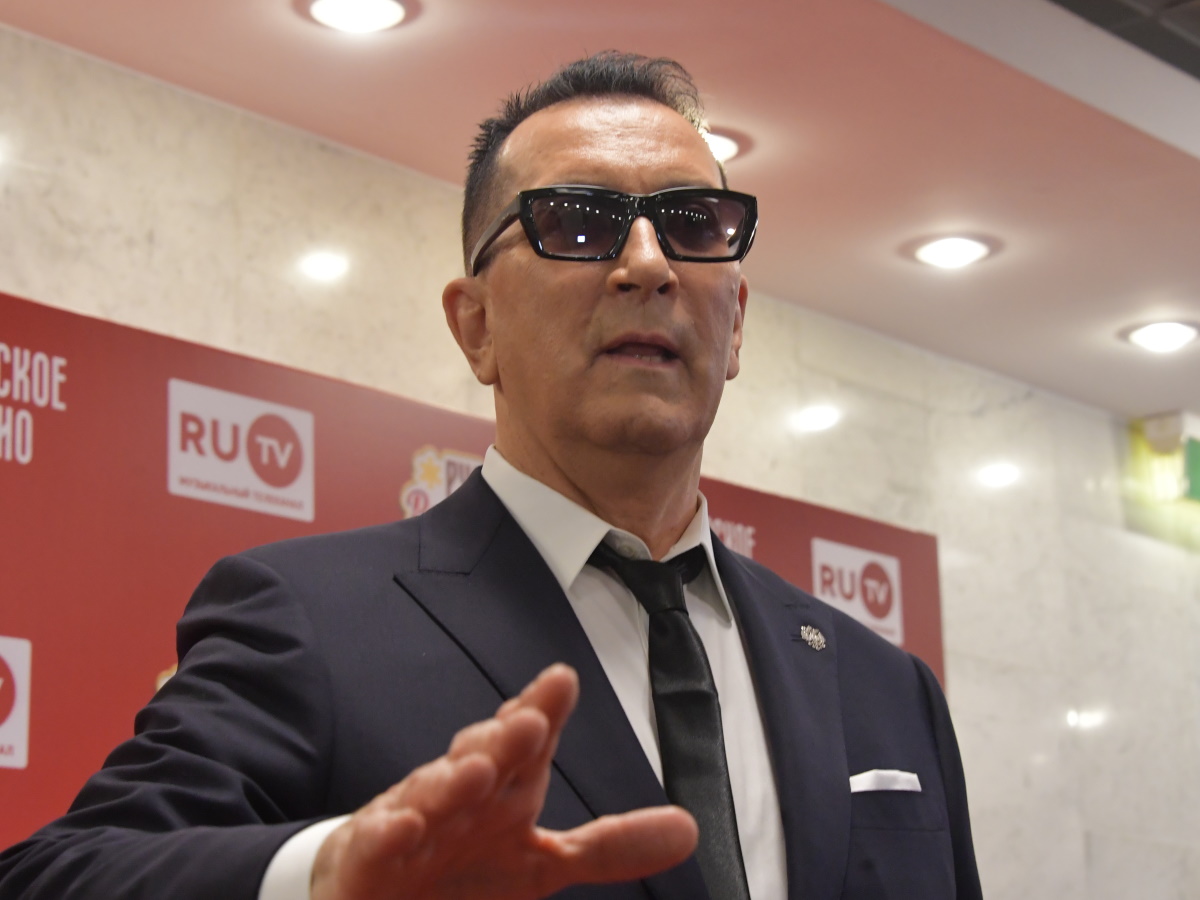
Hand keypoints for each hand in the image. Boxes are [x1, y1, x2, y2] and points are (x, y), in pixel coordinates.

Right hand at [311, 664, 696, 898]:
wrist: (375, 892)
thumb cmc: (459, 866)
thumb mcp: (540, 865)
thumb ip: (609, 846)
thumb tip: (689, 829)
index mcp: (500, 791)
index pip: (524, 743)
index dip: (540, 711)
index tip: (562, 681)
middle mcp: (456, 796)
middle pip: (480, 758)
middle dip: (503, 737)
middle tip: (531, 721)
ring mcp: (409, 825)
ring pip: (429, 795)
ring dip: (451, 780)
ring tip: (477, 767)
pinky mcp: (368, 862)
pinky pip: (376, 845)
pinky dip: (388, 834)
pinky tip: (406, 826)